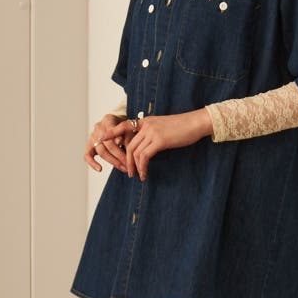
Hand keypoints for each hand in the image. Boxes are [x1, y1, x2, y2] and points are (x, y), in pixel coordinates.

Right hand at [85, 113, 132, 172]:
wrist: (118, 124)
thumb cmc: (125, 127)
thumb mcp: (128, 128)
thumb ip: (125, 134)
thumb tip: (118, 141)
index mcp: (108, 120)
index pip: (112, 134)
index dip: (121, 146)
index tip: (130, 157)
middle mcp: (98, 127)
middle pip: (107, 145)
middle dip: (120, 157)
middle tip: (129, 166)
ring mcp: (92, 136)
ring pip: (100, 151)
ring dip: (113, 162)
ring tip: (124, 168)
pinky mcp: (89, 145)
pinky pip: (87, 156)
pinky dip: (92, 163)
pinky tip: (100, 169)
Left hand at [98, 108, 213, 180]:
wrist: (196, 123)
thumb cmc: (183, 127)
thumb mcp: (164, 127)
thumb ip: (153, 134)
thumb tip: (147, 146)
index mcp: (146, 121)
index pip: (124, 125)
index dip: (112, 132)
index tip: (102, 138)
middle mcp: (146, 125)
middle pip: (129, 145)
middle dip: (126, 160)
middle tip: (128, 172)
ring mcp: (152, 132)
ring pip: (135, 152)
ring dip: (134, 167)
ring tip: (137, 176)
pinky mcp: (159, 141)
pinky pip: (144, 156)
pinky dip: (142, 167)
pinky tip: (145, 174)